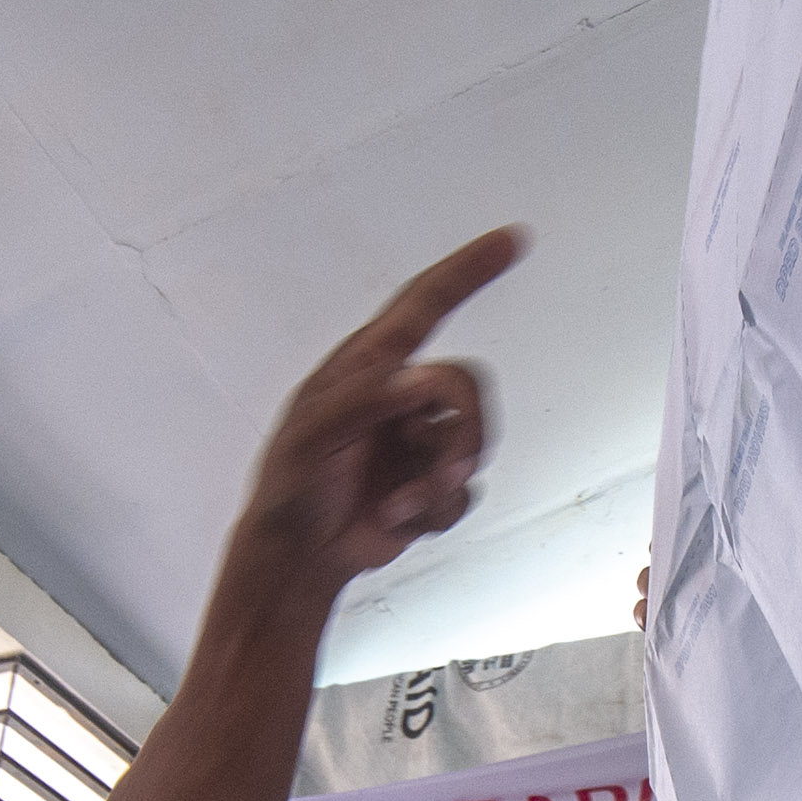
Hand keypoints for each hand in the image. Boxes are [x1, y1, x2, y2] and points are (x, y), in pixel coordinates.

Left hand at [238, 230, 516, 596]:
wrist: (299, 560)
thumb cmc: (290, 490)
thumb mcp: (309, 437)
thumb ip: (363, 402)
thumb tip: (419, 380)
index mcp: (367, 368)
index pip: (424, 304)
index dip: (467, 271)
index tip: (511, 240)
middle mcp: (400, 397)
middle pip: (467, 387)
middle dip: (466, 431)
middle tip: (449, 471)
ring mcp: (418, 441)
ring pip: (474, 440)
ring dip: (445, 480)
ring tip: (404, 507)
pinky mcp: (430, 484)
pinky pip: (465, 489)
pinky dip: (436, 511)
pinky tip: (397, 520)